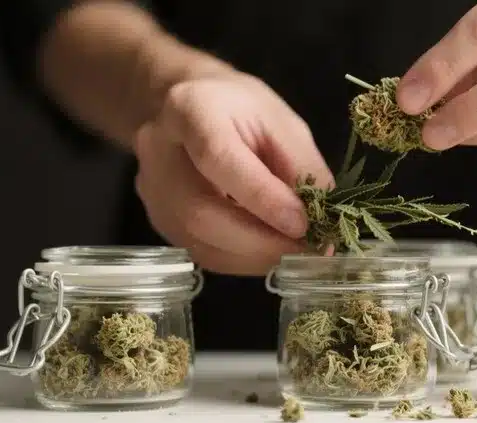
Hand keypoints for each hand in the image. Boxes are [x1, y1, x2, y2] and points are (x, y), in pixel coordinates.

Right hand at [133, 72, 332, 274]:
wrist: (188, 107)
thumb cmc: (240, 110)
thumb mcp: (282, 122)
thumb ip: (303, 166)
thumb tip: (325, 219)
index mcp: (189, 108)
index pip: (219, 159)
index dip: (262, 198)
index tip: (302, 225)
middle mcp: (158, 151)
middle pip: (201, 212)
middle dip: (261, 241)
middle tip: (309, 250)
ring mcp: (152, 191)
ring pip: (200, 242)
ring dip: (256, 257)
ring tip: (297, 252)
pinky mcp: (159, 221)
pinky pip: (202, 253)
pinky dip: (244, 261)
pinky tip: (271, 252)